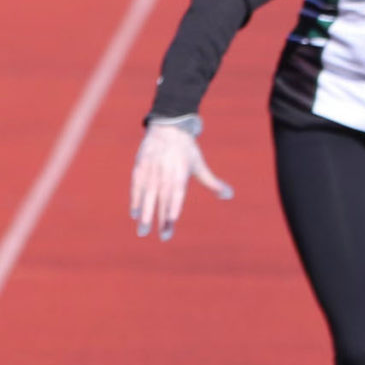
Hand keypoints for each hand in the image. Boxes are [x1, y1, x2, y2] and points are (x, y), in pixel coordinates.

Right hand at [131, 117, 231, 241]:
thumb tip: (230, 195)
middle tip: (162, 236)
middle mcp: (164, 174)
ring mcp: (151, 171)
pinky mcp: (140, 168)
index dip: (173, 208)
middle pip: (162, 199)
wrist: (168, 128)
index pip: (176, 195)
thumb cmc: (187, 151)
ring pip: (147, 196)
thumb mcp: (200, 166)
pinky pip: (136, 187)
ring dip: (145, 215)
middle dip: (161, 219)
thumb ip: (213, 183)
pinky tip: (135, 214)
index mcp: (180, 174)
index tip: (172, 222)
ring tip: (143, 231)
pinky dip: (135, 200)